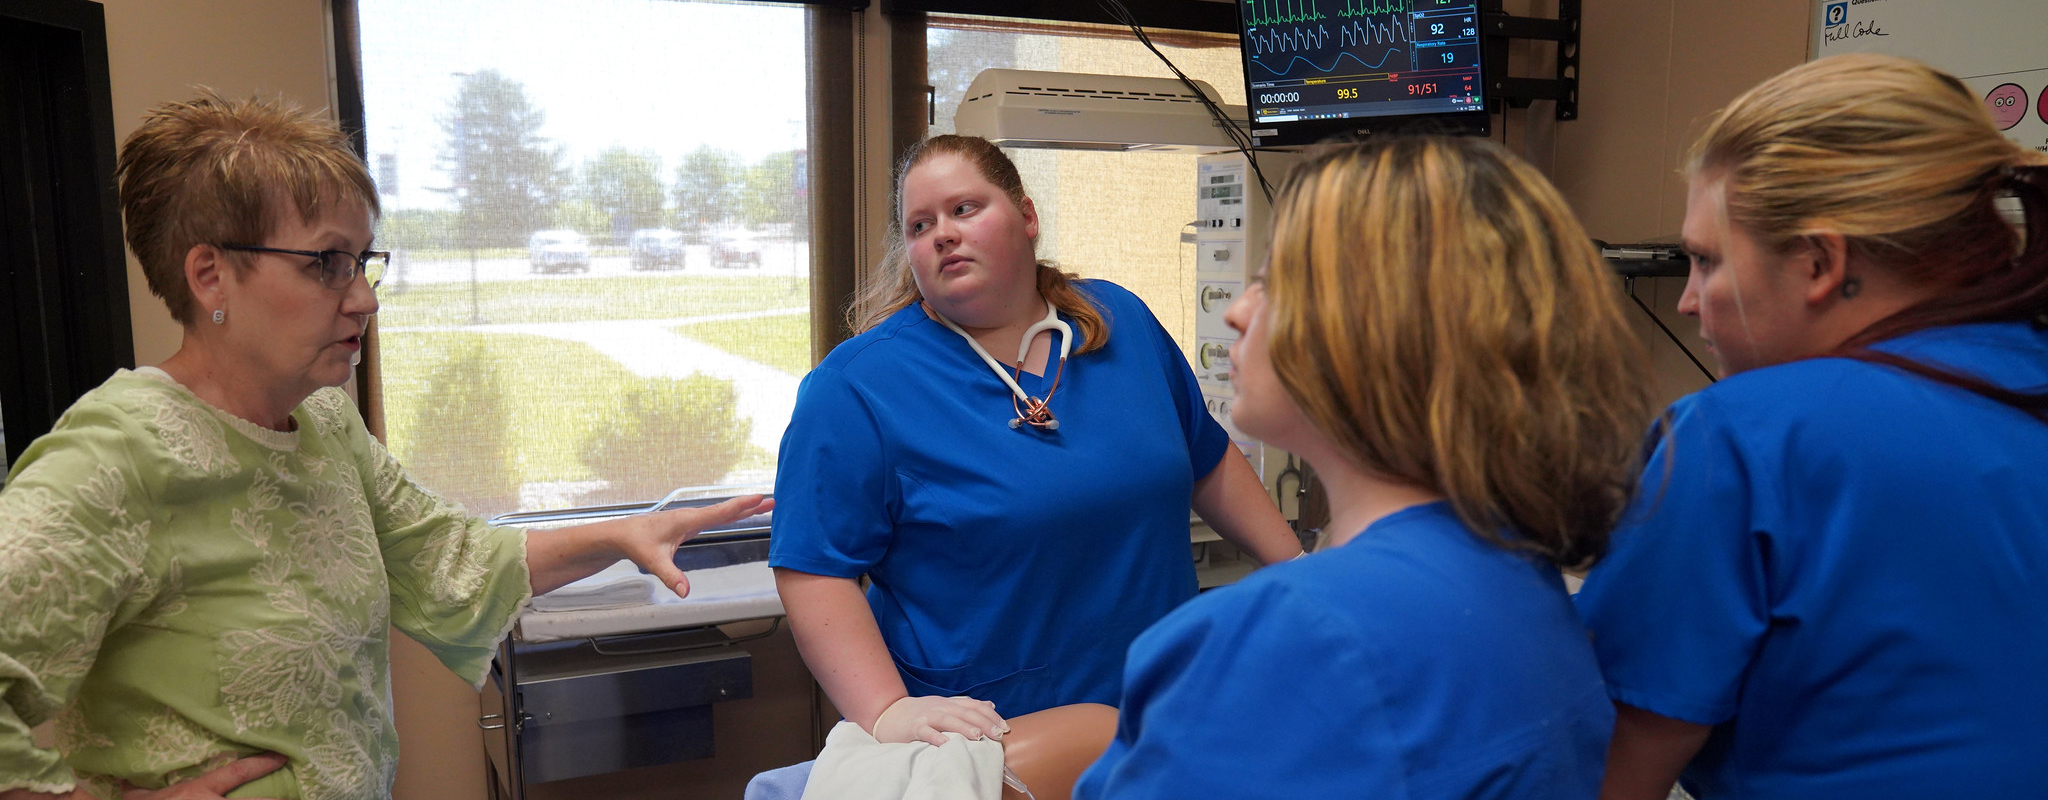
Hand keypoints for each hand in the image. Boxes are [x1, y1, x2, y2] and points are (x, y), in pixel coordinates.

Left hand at [619, 494, 772, 597]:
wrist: (622, 535)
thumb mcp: (653, 561)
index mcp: (687, 521)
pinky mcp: (689, 524)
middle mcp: (692, 516)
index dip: (741, 506)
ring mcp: (691, 519)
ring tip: (763, 505)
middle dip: (749, 505)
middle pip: (726, 510)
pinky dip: (731, 514)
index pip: (720, 513)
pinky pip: (715, 517)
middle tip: (772, 500)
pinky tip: (737, 515)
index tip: (759, 497)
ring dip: (743, 508)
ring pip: (722, 512)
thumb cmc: (637, 543)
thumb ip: (671, 576)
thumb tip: (685, 592)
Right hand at [872, 695, 1008, 745]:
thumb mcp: (945, 706)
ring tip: (978, 736)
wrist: (890, 714)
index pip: (974, 706)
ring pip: (948, 720)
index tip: (1005, 727)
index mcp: (949, 703)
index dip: (990, 715)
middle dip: (983, 723)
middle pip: (965, 712)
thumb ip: (966, 705)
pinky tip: (946, 744)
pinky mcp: (914, 727)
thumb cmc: (921, 713)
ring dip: (964, 727)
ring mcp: (927, 716)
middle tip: (998, 734)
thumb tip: (991, 705)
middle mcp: (940, 707)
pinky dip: (936, 737)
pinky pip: (926, 732)